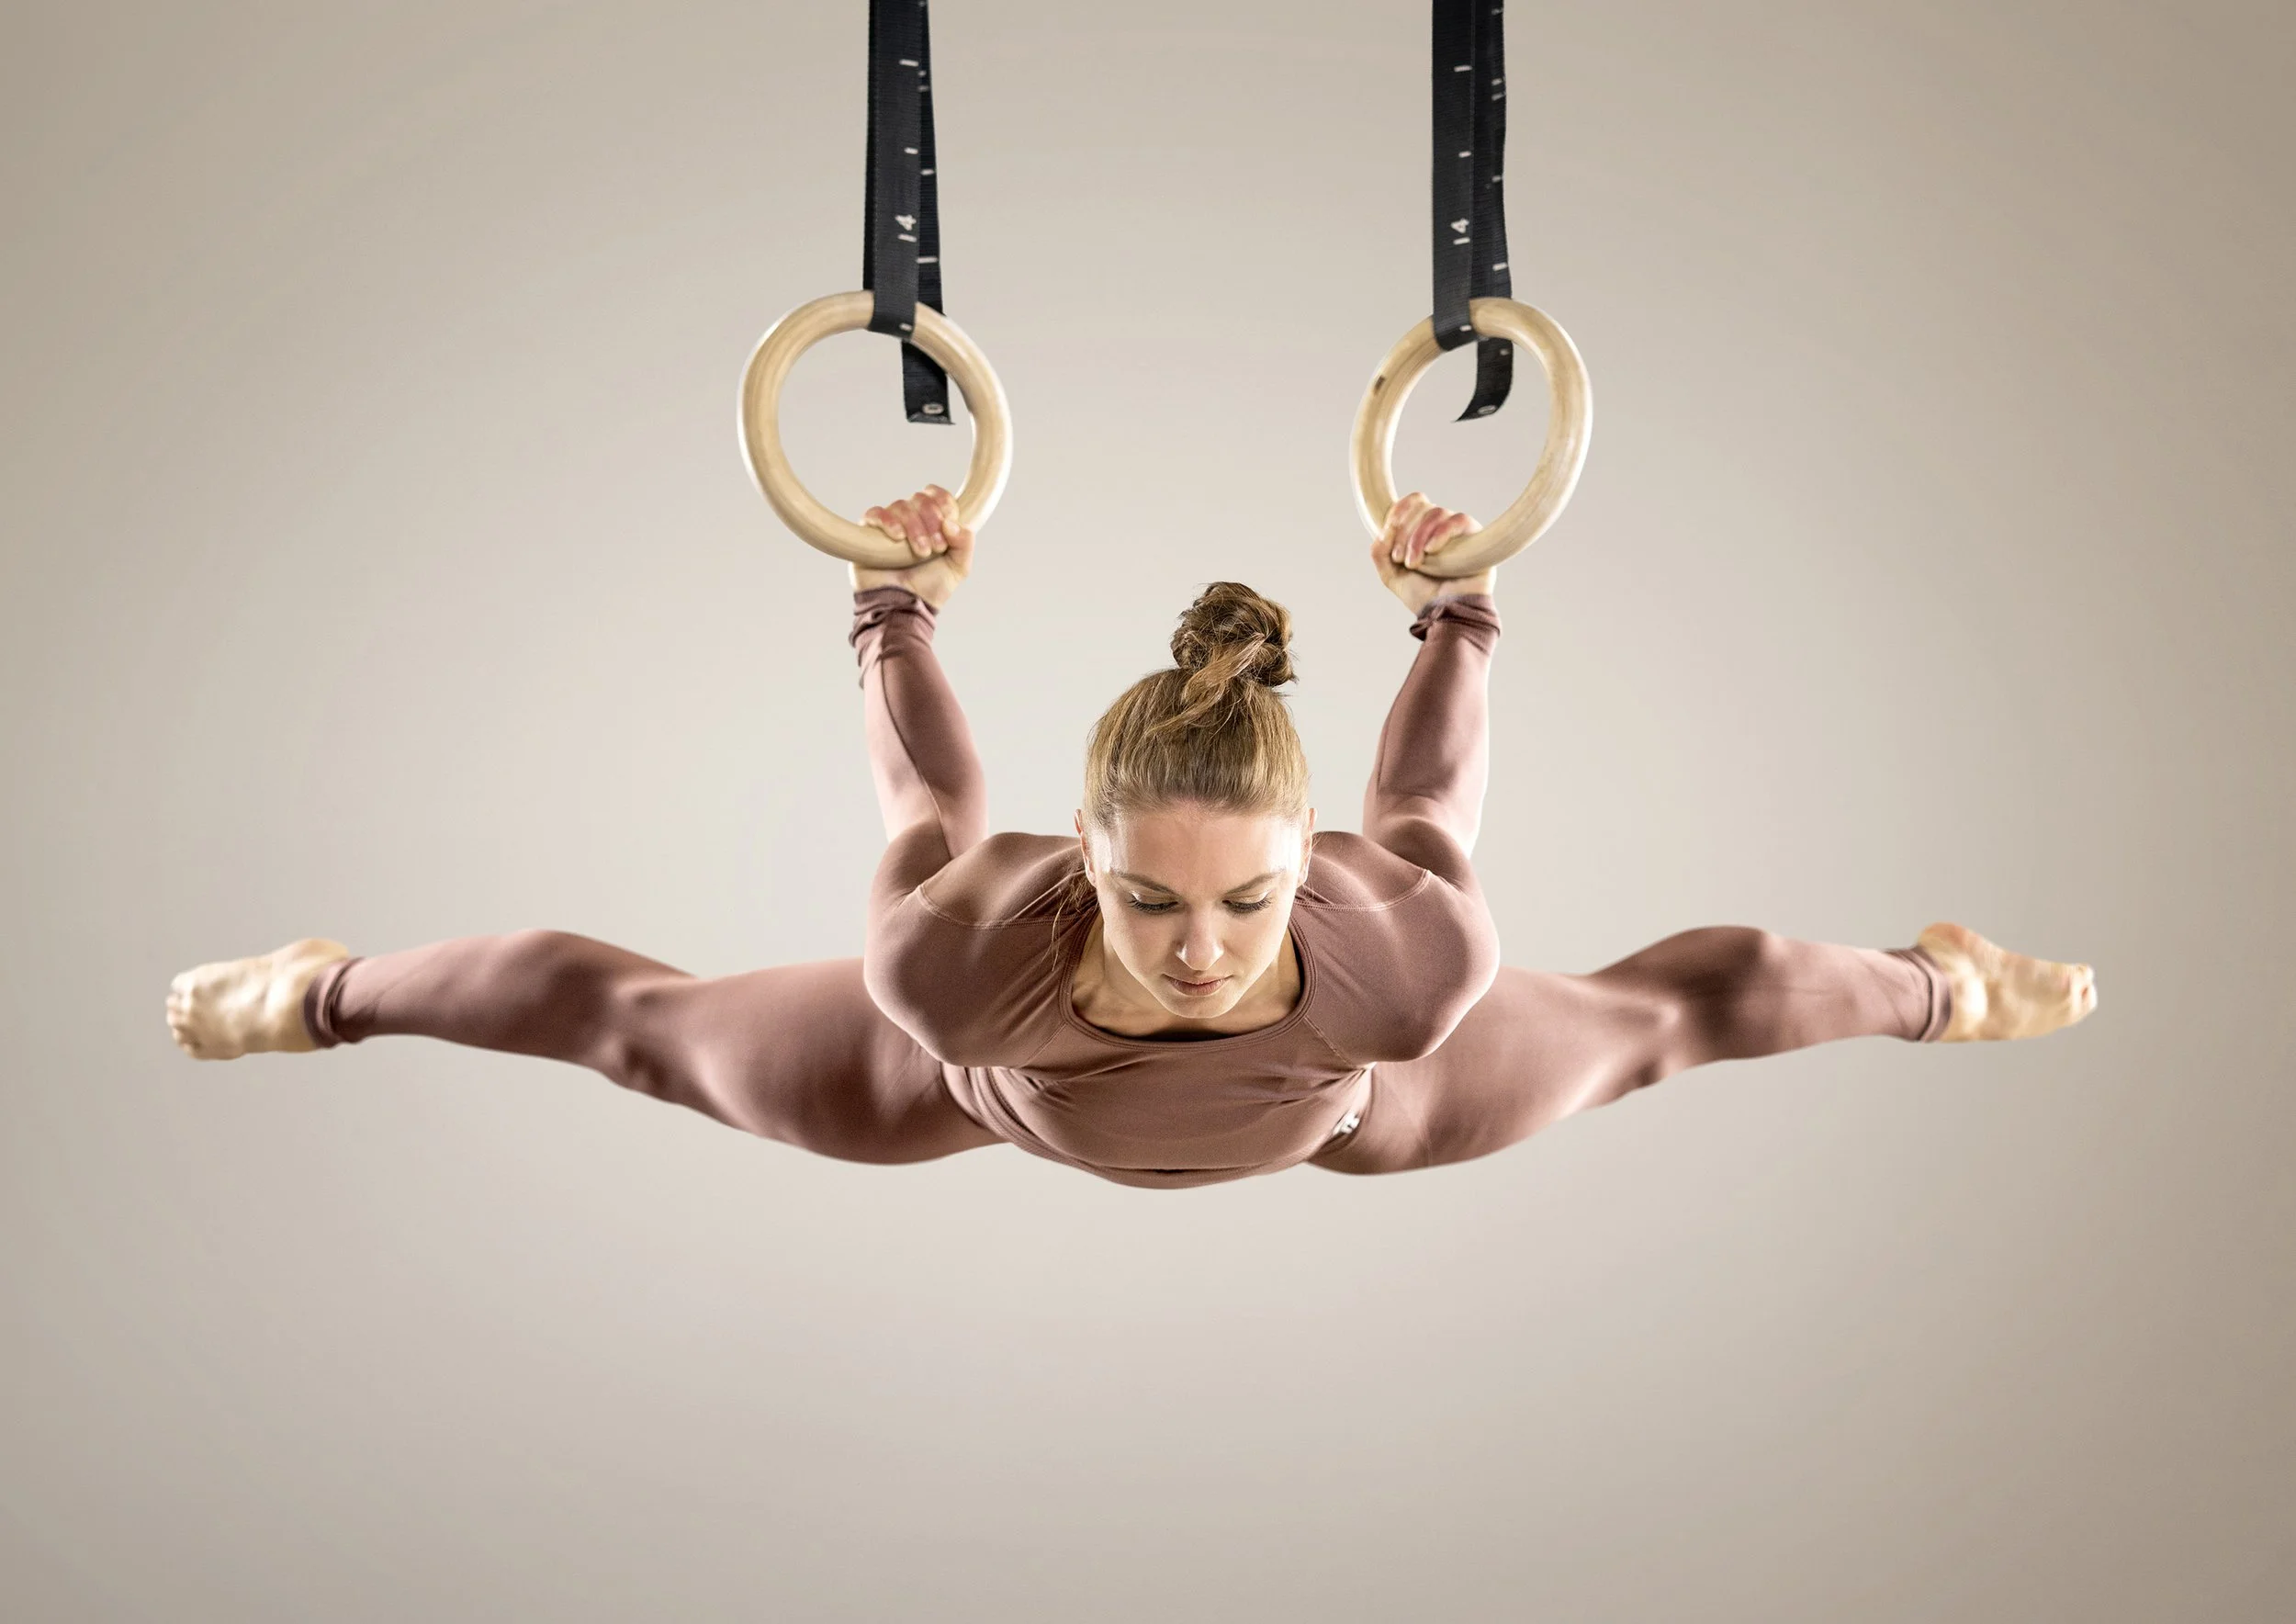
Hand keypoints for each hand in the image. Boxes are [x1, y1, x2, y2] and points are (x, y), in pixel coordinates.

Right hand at [853, 484, 974, 608]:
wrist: (903, 609)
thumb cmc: (928, 591)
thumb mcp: (957, 568)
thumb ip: (964, 543)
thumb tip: (951, 522)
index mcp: (932, 524)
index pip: (936, 496)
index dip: (944, 502)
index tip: (949, 519)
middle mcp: (910, 522)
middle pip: (919, 499)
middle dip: (931, 519)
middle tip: (935, 547)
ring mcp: (888, 527)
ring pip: (900, 506)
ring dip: (914, 526)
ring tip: (920, 551)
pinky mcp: (867, 534)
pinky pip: (874, 514)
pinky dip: (887, 520)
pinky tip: (897, 536)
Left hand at [1370, 491, 1494, 613]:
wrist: (1446, 615)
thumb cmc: (1423, 596)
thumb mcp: (1391, 575)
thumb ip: (1379, 551)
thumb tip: (1385, 529)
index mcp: (1423, 530)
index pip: (1415, 502)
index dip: (1400, 509)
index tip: (1389, 527)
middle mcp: (1442, 527)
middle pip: (1423, 507)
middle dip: (1405, 532)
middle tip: (1400, 559)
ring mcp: (1460, 532)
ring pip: (1438, 513)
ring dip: (1419, 537)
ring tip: (1414, 563)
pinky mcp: (1477, 538)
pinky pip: (1460, 520)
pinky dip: (1442, 532)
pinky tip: (1432, 550)